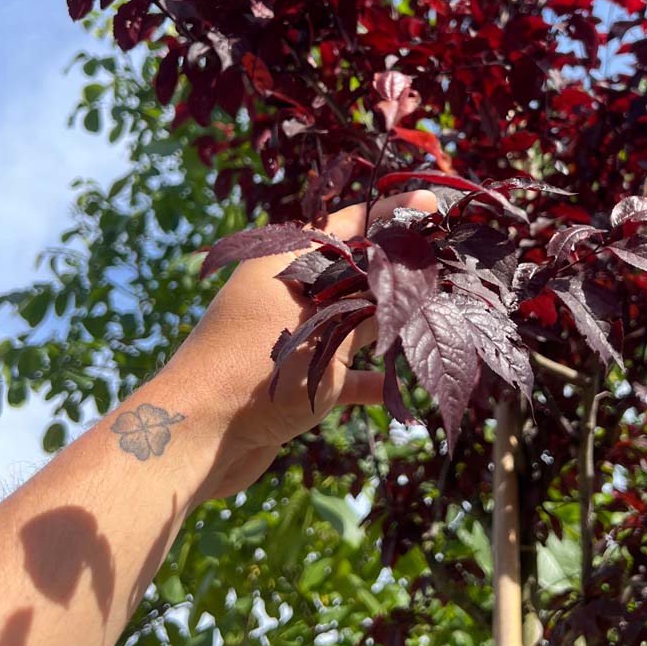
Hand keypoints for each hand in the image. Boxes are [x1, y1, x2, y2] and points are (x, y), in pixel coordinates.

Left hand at [161, 189, 437, 498]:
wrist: (196, 437)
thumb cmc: (256, 368)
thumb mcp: (323, 328)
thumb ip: (369, 302)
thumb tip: (412, 274)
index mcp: (287, 258)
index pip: (352, 223)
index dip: (394, 214)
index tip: (435, 208)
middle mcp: (289, 290)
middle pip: (357, 272)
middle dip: (402, 274)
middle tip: (451, 269)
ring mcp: (291, 335)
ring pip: (352, 321)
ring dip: (389, 328)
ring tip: (439, 322)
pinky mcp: (292, 379)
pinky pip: (340, 372)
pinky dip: (368, 380)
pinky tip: (402, 396)